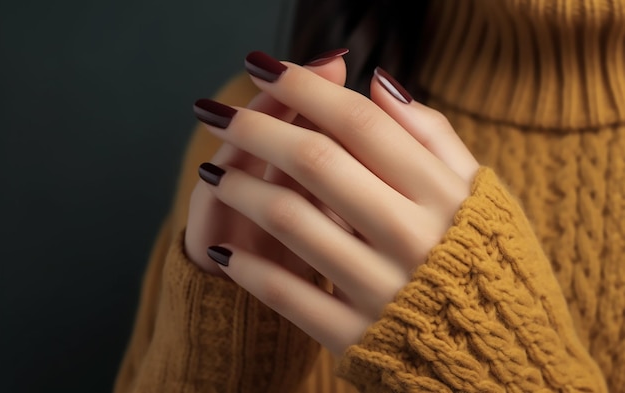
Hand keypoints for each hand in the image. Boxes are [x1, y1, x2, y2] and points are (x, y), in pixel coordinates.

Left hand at [195, 52, 478, 354]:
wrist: (494, 346)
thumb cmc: (481, 255)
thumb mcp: (477, 189)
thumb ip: (432, 134)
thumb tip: (377, 82)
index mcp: (442, 194)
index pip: (360, 123)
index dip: (305, 87)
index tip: (263, 67)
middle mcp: (412, 237)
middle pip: (316, 162)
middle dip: (256, 128)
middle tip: (217, 114)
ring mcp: (381, 289)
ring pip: (292, 220)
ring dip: (240, 189)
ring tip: (214, 172)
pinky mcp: (356, 336)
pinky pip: (286, 294)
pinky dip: (248, 266)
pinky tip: (226, 248)